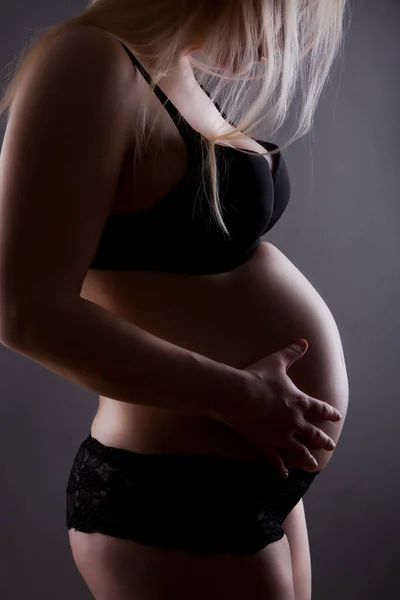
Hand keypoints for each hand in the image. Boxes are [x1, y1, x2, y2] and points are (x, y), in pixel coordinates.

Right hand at [219, 339, 341, 477]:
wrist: (238, 395)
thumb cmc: (257, 377)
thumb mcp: (276, 362)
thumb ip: (292, 353)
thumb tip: (304, 341)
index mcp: (299, 402)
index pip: (320, 409)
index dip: (329, 413)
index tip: (336, 418)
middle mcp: (294, 422)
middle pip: (313, 434)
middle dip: (323, 440)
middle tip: (330, 446)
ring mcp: (281, 436)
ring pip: (299, 451)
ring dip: (307, 458)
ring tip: (313, 465)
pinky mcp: (265, 445)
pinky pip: (276, 460)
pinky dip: (281, 469)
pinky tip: (285, 475)